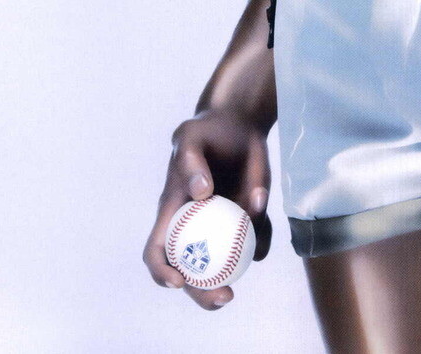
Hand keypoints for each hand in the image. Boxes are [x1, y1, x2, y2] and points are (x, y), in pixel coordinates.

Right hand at [143, 107, 272, 309]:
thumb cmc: (205, 130)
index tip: (179, 281)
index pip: (157, 251)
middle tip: (224, 297)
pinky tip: (264, 231)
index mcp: (172, 212)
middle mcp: (195, 226)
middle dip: (203, 294)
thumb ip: (190, 163)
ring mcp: (222, 225)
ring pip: (226, 263)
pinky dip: (261, 242)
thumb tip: (201, 194)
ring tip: (250, 262)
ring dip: (236, 274)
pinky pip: (254, 240)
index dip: (162, 272)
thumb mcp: (190, 137)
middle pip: (192, 272)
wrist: (238, 123)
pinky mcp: (247, 217)